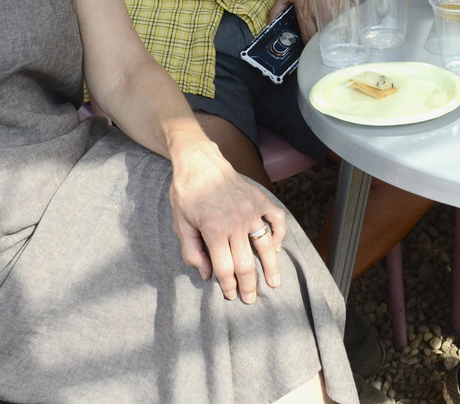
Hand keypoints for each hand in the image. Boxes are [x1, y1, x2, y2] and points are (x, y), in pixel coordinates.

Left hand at [169, 140, 287, 302]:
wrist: (200, 161)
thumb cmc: (186, 192)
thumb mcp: (180, 224)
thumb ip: (192, 251)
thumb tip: (206, 273)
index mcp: (214, 230)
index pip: (224, 268)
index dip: (228, 286)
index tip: (230, 296)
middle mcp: (236, 222)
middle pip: (246, 263)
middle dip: (248, 285)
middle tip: (250, 299)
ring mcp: (251, 210)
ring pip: (265, 245)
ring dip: (270, 267)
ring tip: (273, 283)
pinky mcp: (260, 199)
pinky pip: (276, 219)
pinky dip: (279, 235)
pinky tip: (276, 248)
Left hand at [271, 0, 347, 39]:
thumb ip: (278, 8)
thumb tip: (269, 22)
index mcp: (303, 11)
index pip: (307, 37)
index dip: (308, 45)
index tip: (309, 46)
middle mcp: (318, 12)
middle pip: (321, 37)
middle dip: (321, 43)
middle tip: (320, 43)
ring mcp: (332, 9)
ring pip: (333, 31)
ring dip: (332, 36)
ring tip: (331, 37)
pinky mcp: (344, 3)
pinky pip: (343, 21)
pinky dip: (341, 25)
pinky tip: (340, 25)